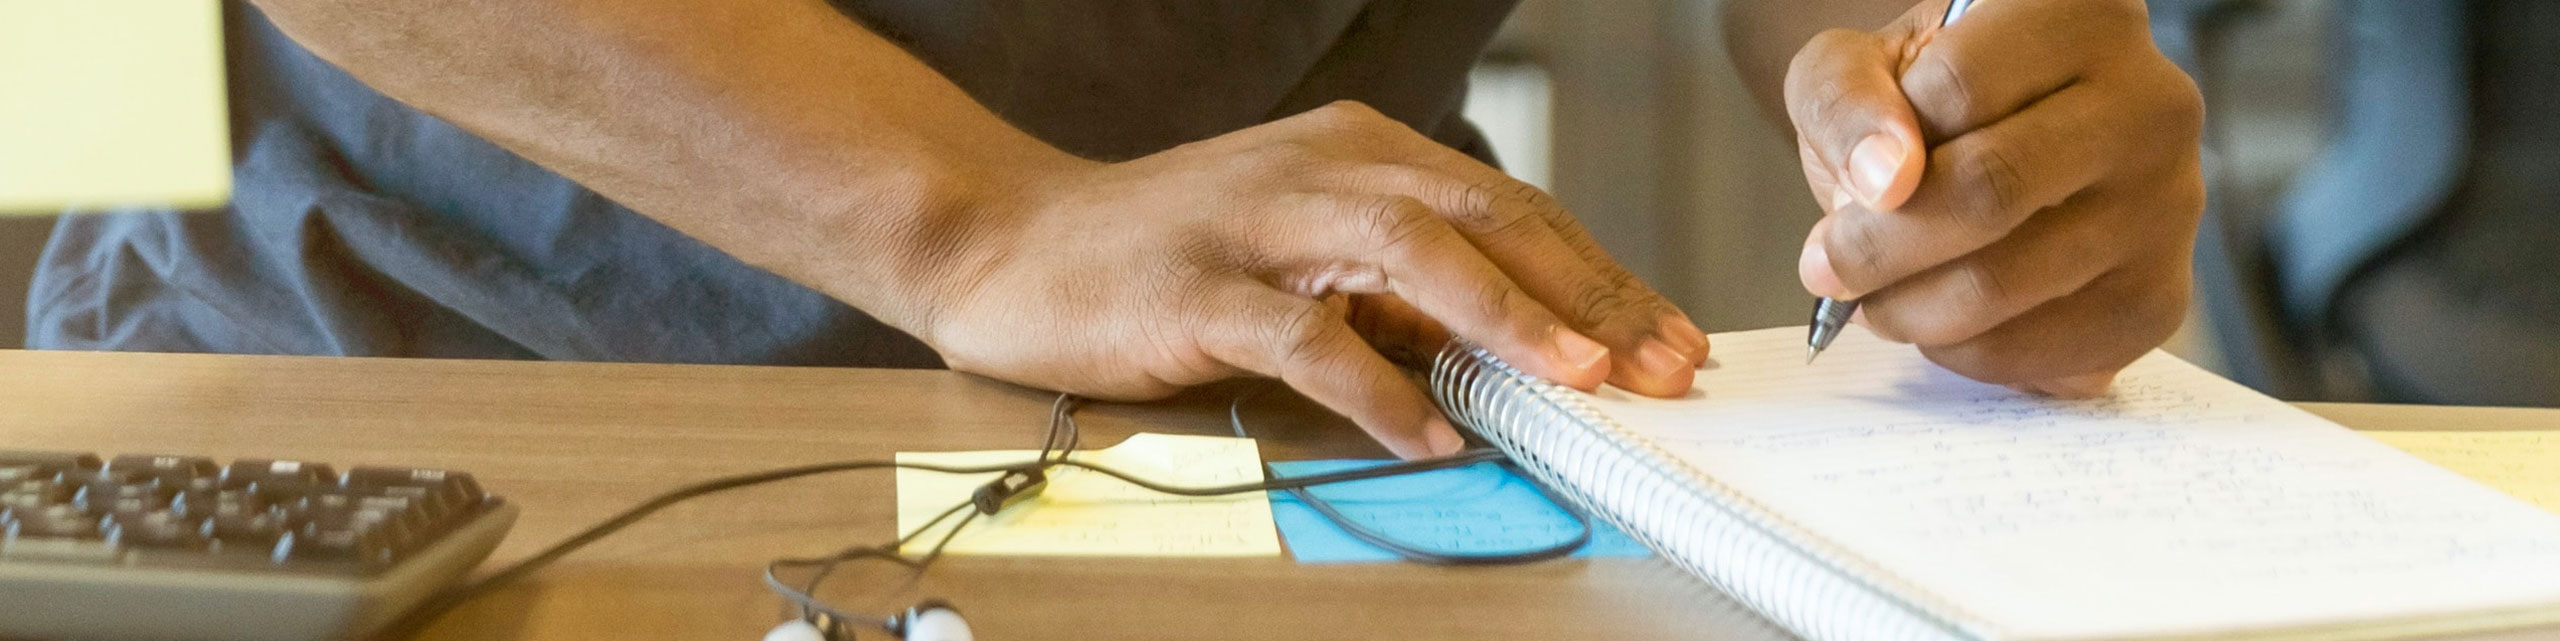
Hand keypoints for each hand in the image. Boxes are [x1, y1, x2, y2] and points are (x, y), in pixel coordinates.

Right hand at [919, 101, 1709, 457]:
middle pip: (1487, 218)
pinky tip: (1429, 432)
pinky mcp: (1198, 285)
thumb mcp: (1302, 249)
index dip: (1600, 275)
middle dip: (1587, 296)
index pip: (1510, 207)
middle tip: (1659, 366)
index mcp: (1359, 149)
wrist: (1009, 241)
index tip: (1667, 339)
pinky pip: (1307, 335)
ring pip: (1411, 253)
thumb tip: (1511, 352)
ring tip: (1576, 379)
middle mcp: (1322, 167)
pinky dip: (1378, 387)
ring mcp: (1259, 221)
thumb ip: (1396, 287)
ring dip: (1505, 318)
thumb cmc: (1163, 253)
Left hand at [1782, 0, 2204, 395]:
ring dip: (1908, 308)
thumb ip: (1847, 99)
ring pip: (2007, 282)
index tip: (1850, 190)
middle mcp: (2152, 102)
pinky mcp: (2159, 297)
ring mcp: (2170, 205)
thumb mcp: (1861, 67)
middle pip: (1990, 191)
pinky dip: (1963, 352)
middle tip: (1830, 266)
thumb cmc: (1929, 103)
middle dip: (1879, 248)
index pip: (1958, 89)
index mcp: (2084, 16)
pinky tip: (1942, 317)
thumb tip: (1885, 179)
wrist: (1998, 154)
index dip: (1880, 150)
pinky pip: (2043, 351)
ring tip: (1879, 293)